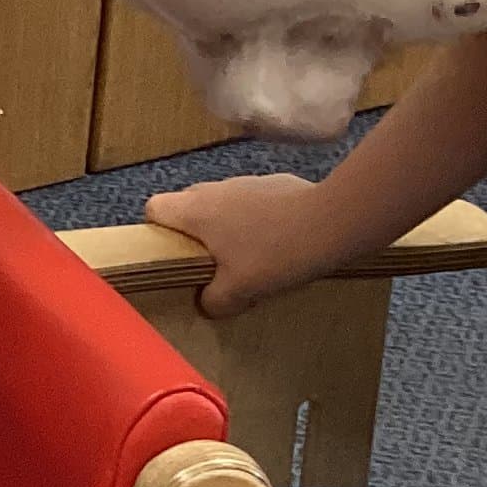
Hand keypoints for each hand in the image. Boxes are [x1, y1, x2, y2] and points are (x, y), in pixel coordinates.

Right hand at [145, 172, 327, 317]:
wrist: (333, 222)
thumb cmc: (275, 253)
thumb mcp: (240, 289)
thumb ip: (214, 300)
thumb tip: (207, 304)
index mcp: (194, 210)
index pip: (153, 208)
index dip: (158, 230)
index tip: (176, 253)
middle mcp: (213, 189)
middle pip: (187, 205)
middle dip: (195, 232)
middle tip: (215, 261)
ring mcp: (245, 181)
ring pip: (222, 203)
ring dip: (229, 225)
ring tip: (255, 254)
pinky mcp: (275, 182)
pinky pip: (254, 201)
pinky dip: (260, 218)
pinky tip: (282, 240)